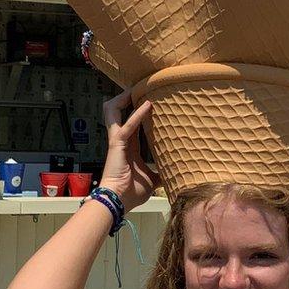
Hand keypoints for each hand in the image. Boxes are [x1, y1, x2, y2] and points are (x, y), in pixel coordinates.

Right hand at [99, 90, 158, 211]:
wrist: (119, 201)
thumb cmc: (132, 192)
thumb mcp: (152, 180)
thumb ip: (162, 173)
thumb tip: (175, 174)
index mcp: (129, 147)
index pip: (132, 122)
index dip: (138, 110)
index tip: (151, 99)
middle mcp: (121, 140)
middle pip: (116, 112)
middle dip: (124, 98)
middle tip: (138, 87)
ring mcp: (117, 140)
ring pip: (112, 111)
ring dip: (123, 99)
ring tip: (135, 88)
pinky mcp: (117, 144)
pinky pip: (127, 125)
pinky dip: (137, 115)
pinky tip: (148, 105)